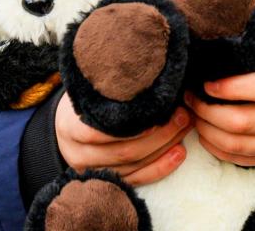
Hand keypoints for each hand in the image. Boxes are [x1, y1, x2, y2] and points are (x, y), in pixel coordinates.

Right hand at [54, 92, 192, 185]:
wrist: (69, 124)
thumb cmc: (86, 100)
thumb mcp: (90, 89)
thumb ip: (112, 88)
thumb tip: (150, 75)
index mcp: (69, 128)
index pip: (99, 132)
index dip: (131, 126)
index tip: (158, 109)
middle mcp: (79, 154)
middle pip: (124, 151)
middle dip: (159, 134)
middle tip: (183, 115)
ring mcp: (93, 171)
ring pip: (134, 165)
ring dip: (165, 147)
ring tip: (185, 127)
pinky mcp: (109, 179)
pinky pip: (137, 179)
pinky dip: (161, 167)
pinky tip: (179, 153)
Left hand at [185, 37, 254, 166]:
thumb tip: (227, 27)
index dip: (231, 88)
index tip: (207, 82)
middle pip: (243, 122)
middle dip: (208, 110)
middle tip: (191, 97)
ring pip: (237, 145)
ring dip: (207, 130)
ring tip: (194, 114)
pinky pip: (239, 159)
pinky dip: (216, 148)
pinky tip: (206, 132)